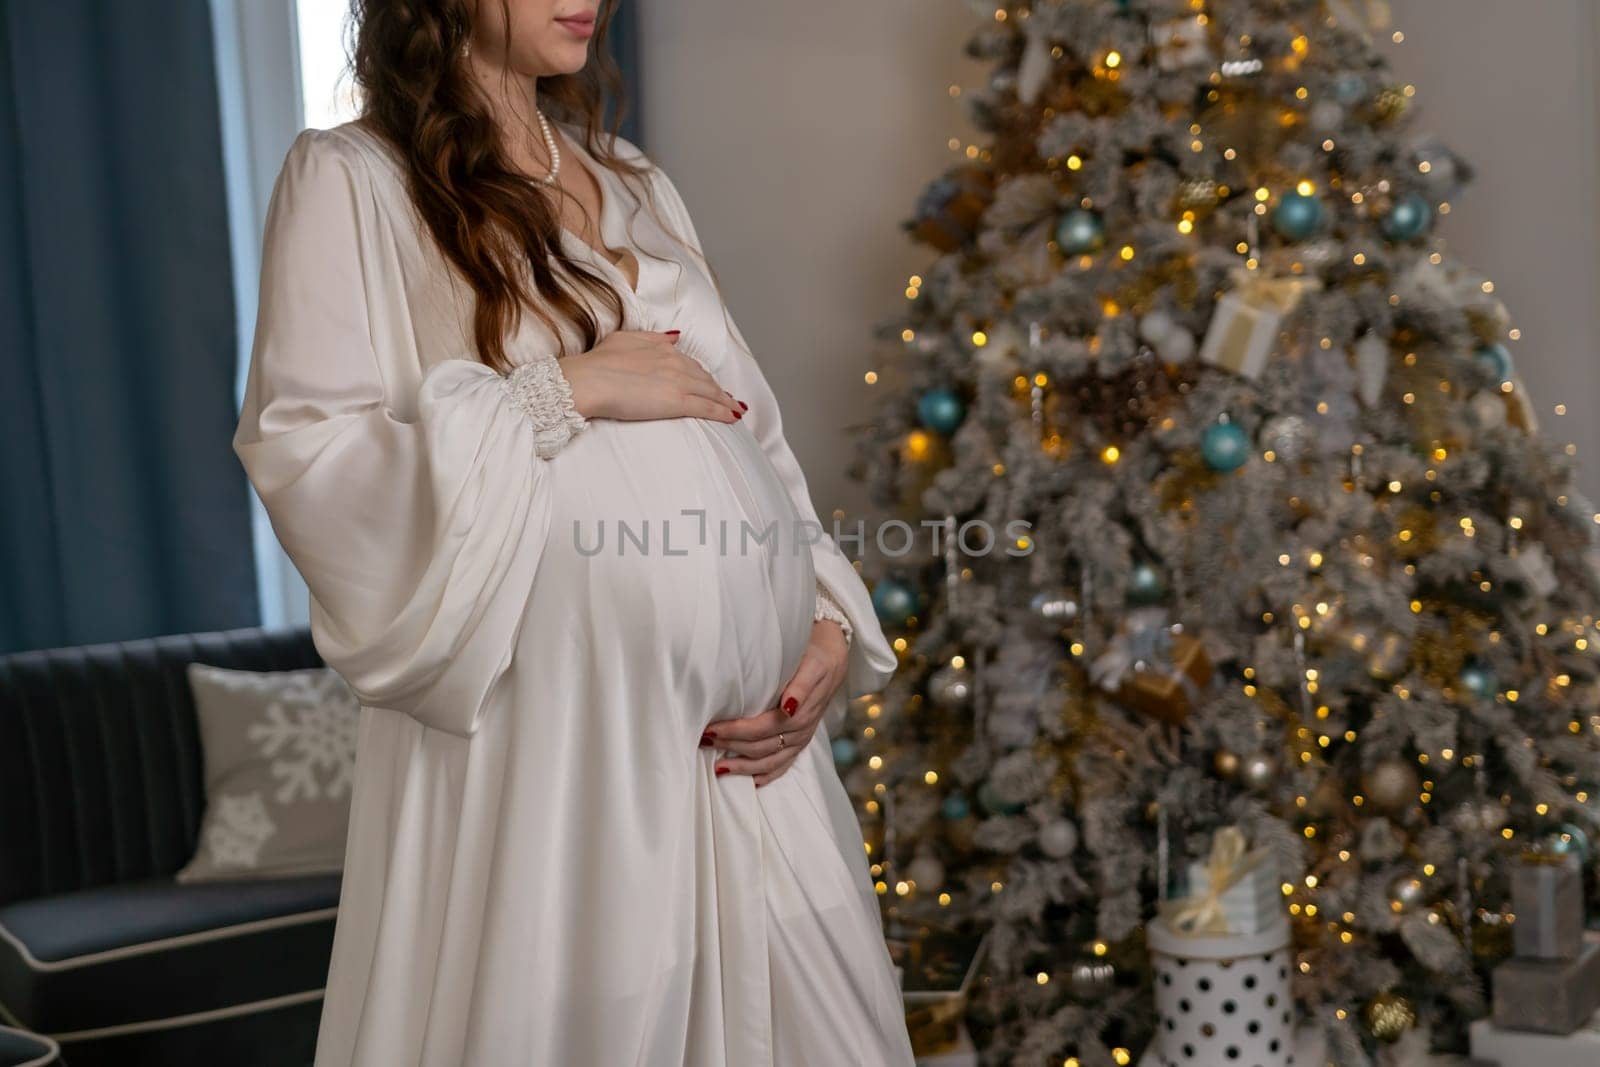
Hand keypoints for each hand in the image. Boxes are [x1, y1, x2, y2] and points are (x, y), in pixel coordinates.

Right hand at [560, 329, 747, 422]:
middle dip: (718, 389)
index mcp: (663, 349)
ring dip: (726, 401)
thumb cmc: (599, 362)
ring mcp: (678, 382)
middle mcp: (675, 363)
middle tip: (729, 399)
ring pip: (710, 392)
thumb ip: (653, 338)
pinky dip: (723, 412)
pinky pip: (708, 407)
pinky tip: (733, 417)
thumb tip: (675, 336)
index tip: (710, 383)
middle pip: (704, 378)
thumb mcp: (625, 339)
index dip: (702, 375)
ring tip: (735, 409)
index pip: (690, 364)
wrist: (590, 381)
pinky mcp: (677, 402)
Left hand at [701, 620, 848, 787]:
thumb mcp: (811, 664)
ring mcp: (802, 737)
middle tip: (703, 741)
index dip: (736, 731)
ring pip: (771, 760)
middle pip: (762, 745)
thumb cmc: (815, 655)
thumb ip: (801, 686)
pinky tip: (752, 781)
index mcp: (800, 709)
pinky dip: (767, 774)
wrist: (834, 657)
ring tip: (719, 768)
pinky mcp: (802, 741)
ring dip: (744, 766)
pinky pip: (785, 764)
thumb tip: (789, 708)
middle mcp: (801, 728)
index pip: (762, 727)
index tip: (711, 728)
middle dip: (731, 745)